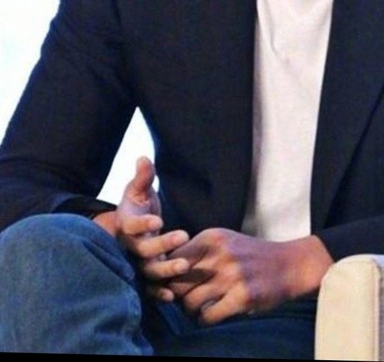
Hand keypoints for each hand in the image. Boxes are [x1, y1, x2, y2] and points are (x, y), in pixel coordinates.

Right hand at [93, 156, 189, 300]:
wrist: (132, 226)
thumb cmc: (137, 204)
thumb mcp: (138, 189)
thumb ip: (143, 176)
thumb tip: (143, 158)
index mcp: (126, 224)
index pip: (132, 226)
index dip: (143, 224)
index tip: (157, 220)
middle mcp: (130, 246)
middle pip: (142, 250)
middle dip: (162, 245)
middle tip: (182, 235)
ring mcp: (138, 262)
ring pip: (148, 271)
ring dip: (165, 271)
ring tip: (184, 266)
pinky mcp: (147, 275)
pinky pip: (150, 289)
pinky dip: (159, 294)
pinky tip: (173, 297)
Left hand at [149, 229, 332, 323]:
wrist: (289, 264)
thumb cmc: (250, 256)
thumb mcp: (224, 242)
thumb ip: (197, 252)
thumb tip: (163, 273)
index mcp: (212, 237)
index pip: (173, 260)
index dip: (168, 276)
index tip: (173, 284)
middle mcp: (220, 254)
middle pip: (177, 283)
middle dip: (177, 296)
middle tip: (186, 299)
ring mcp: (232, 275)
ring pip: (189, 302)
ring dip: (190, 311)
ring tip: (200, 308)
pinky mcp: (242, 296)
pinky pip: (207, 316)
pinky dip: (205, 319)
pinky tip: (214, 313)